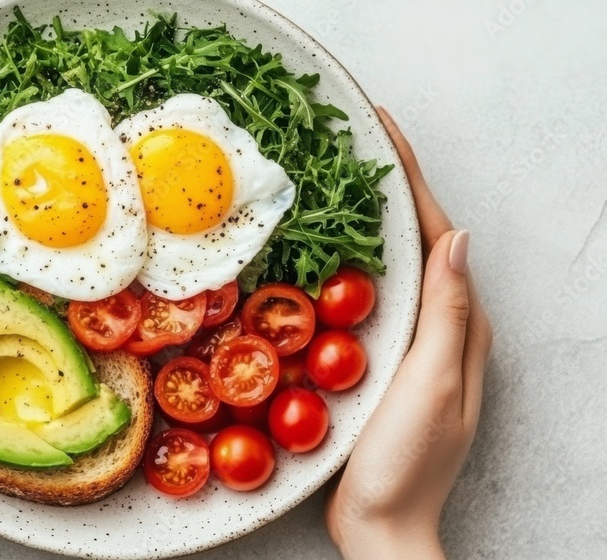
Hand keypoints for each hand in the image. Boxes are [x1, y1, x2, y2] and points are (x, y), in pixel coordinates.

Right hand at [324, 107, 492, 558]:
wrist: (380, 523)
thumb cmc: (406, 461)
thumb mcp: (433, 383)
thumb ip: (448, 313)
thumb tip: (456, 236)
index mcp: (460, 325)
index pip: (437, 235)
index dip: (410, 178)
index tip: (381, 129)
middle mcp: (441, 327)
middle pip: (416, 240)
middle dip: (389, 186)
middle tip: (353, 141)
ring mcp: (411, 344)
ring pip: (391, 266)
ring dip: (368, 219)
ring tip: (335, 179)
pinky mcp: (381, 361)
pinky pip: (369, 297)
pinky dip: (348, 263)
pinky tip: (321, 253)